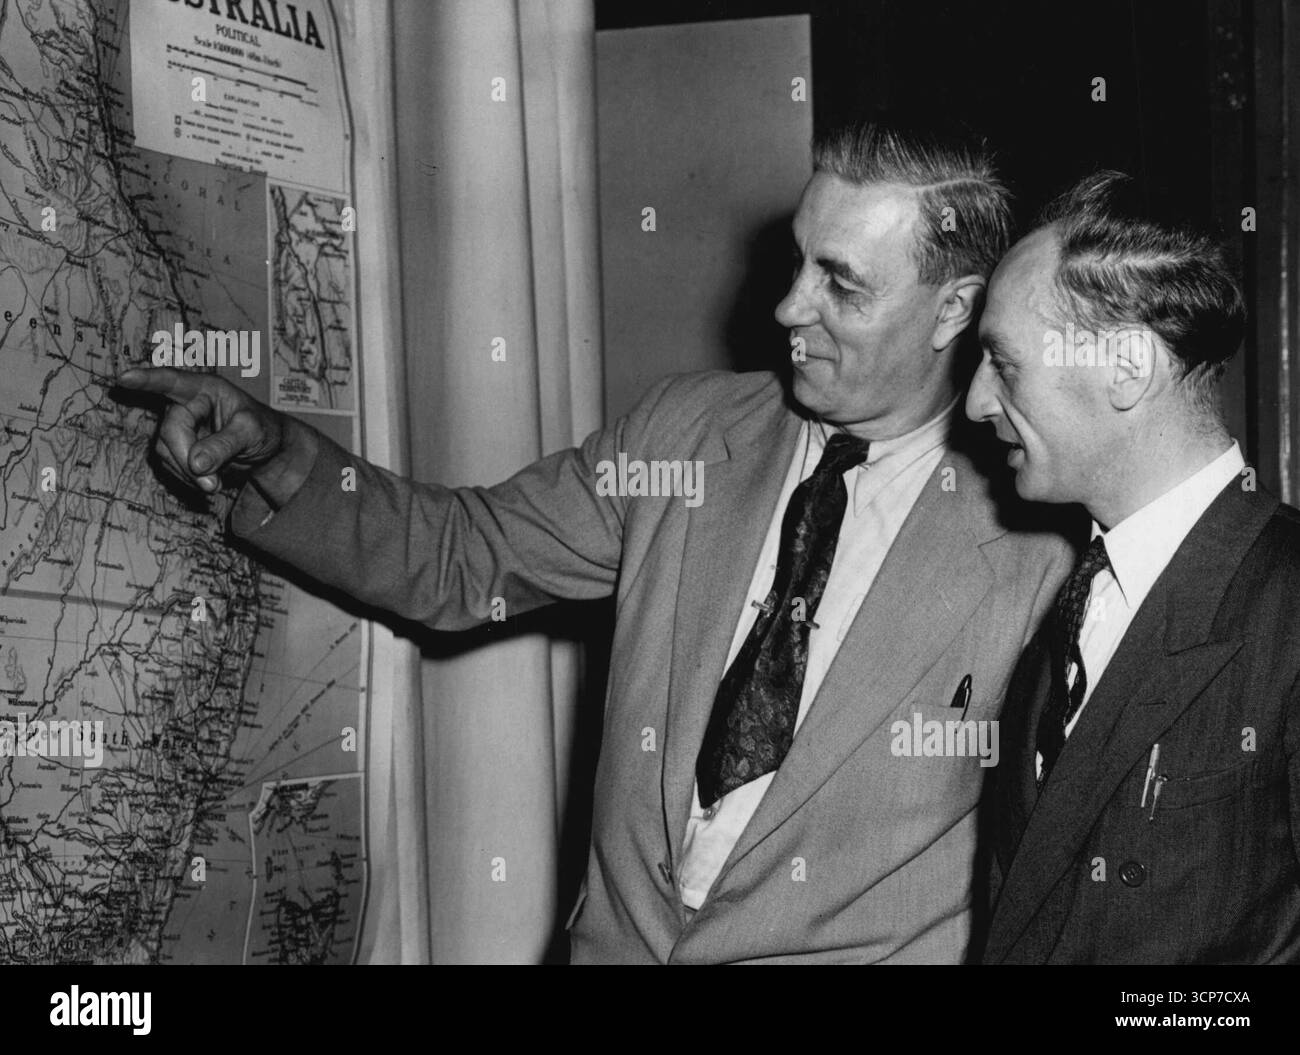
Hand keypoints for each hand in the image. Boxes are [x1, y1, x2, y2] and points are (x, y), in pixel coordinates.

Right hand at [113, 368, 312, 502]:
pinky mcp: (175, 447)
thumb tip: (196, 463)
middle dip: (187, 459)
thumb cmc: (261, 428)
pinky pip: (170, 465)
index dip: (148, 379)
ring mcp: (178, 425)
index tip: (126, 378)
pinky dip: (188, 478)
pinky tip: (208, 481)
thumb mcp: (252, 432)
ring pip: (165, 451)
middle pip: (170, 429)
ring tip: (215, 484)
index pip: (173, 381)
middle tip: (212, 484)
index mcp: (205, 388)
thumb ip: (225, 444)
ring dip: (188, 473)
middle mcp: (186, 403)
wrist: (264, 448)